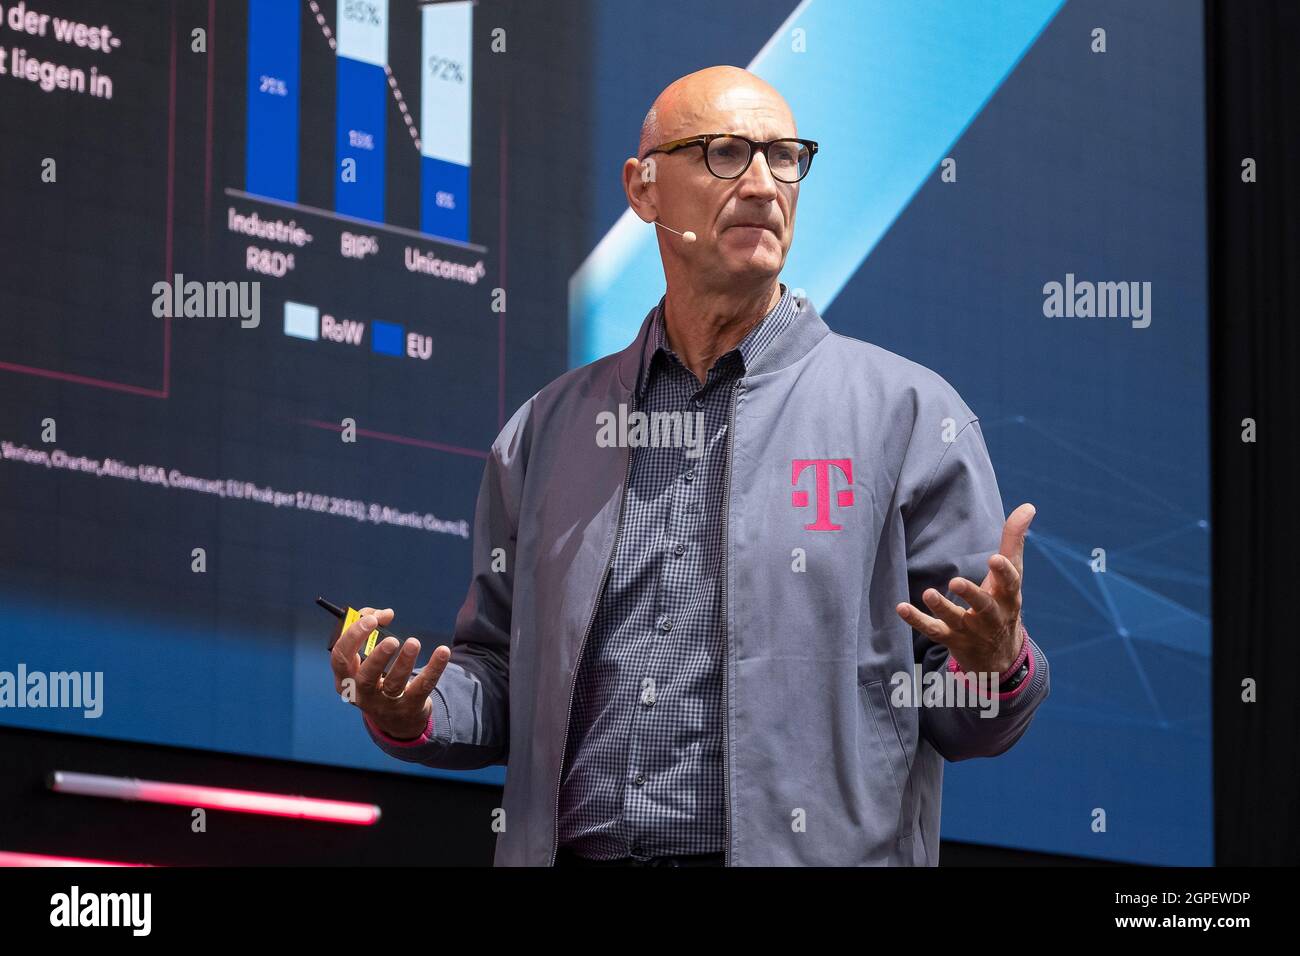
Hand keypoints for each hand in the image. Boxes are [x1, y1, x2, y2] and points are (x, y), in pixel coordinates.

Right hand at [329, 606, 450, 739]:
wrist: (396, 718)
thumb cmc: (377, 675)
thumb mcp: (367, 655)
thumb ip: (371, 628)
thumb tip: (385, 614)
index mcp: (346, 679)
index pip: (341, 658)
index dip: (354, 637)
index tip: (371, 620)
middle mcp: (362, 694)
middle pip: (365, 677)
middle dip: (377, 657)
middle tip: (391, 640)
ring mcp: (386, 704)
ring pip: (394, 684)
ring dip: (404, 662)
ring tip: (413, 642)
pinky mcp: (410, 707)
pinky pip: (423, 686)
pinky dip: (434, 668)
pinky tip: (443, 651)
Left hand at [894, 503, 1035, 675]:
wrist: (1000, 655)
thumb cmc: (1003, 602)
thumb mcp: (1012, 575)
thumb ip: (1014, 540)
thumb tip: (1028, 506)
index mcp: (1008, 597)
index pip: (1010, 584)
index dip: (1004, 572)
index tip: (995, 559)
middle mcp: (991, 615)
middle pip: (984, 606)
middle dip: (972, 594)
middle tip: (956, 581)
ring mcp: (970, 630)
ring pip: (956, 619)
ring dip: (942, 608)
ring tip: (929, 593)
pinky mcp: (951, 638)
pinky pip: (933, 630)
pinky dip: (917, 620)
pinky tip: (901, 608)